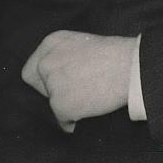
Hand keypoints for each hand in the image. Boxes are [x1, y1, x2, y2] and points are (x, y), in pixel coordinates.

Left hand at [21, 30, 136, 132]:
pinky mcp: (61, 106)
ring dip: (67, 104)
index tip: (60, 81)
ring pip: (52, 103)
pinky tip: (91, 109)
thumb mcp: (83, 42)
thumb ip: (64, 55)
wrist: (130, 66)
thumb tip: (60, 75)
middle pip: (38, 86)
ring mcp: (52, 84)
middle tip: (76, 90)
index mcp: (51, 42)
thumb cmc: (115, 53)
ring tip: (90, 97)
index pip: (32, 68)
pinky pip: (63, 120)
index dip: (46, 78)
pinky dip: (75, 120)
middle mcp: (46, 62)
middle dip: (53, 91)